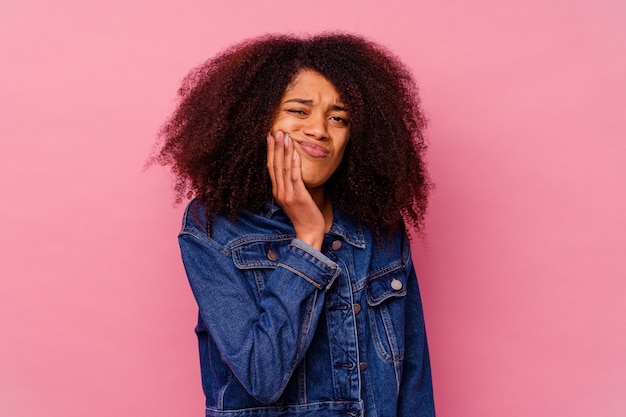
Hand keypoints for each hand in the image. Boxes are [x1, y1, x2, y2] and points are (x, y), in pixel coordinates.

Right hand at [267, 131, 324, 249]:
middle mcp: (279, 192)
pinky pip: (295, 177)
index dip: (270, 152)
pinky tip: (295, 153)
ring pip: (284, 169)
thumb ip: (291, 186)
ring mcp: (288, 195)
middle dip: (275, 147)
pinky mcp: (298, 197)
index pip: (271, 168)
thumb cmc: (304, 216)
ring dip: (284, 151)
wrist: (308, 233)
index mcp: (277, 192)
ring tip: (285, 137)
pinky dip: (294, 164)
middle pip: (275, 165)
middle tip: (276, 132)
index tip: (270, 138)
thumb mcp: (294, 199)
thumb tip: (292, 172)